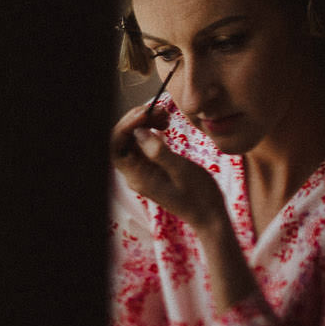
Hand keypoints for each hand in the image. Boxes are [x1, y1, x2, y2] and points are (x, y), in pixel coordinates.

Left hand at [111, 102, 224, 227]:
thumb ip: (158, 151)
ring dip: (145, 123)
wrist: (208, 215)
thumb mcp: (181, 170)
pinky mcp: (151, 167)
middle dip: (137, 121)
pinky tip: (165, 124)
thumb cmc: (197, 195)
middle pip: (122, 140)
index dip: (125, 125)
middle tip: (159, 110)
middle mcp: (135, 174)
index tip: (144, 113)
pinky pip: (144, 145)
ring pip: (133, 140)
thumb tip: (138, 132)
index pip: (115, 146)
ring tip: (165, 115)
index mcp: (137, 177)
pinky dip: (152, 131)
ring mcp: (142, 170)